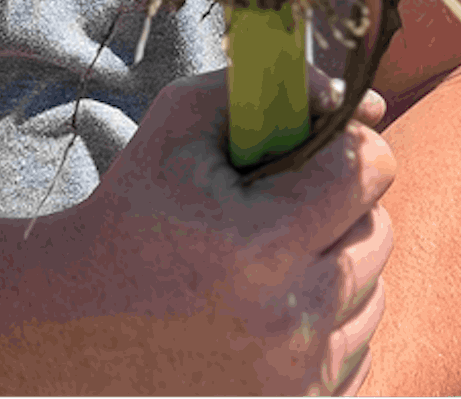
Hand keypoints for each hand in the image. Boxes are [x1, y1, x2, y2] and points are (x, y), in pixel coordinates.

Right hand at [50, 69, 395, 397]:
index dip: (352, 144)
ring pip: (374, 295)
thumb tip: (358, 99)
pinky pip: (359, 351)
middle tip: (289, 201)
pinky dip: (329, 325)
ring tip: (274, 258)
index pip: (366, 172)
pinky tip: (274, 310)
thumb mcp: (178, 125)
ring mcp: (300, 379)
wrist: (82, 326)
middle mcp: (292, 320)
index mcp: (262, 244)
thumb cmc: (134, 213)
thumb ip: (264, 90)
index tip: (325, 144)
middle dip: (343, 205)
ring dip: (337, 266)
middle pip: (378, 233)